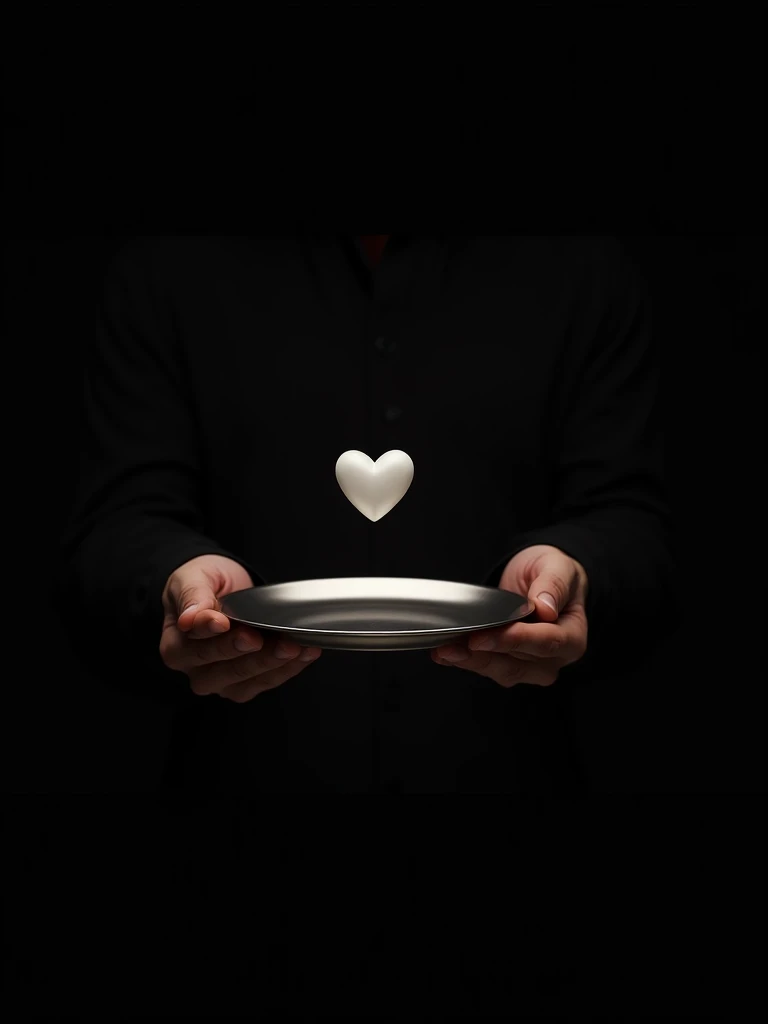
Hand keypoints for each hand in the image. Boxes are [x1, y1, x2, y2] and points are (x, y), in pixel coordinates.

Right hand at [159, 554, 321, 702]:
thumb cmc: (202, 585)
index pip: (193, 644)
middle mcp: (194, 669)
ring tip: (294, 646)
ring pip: (245, 681)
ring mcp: (219, 680)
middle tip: (263, 638)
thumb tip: (192, 618)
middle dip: (247, 655)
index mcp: (175, 645)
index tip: (223, 623)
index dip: (209, 633)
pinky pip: (265, 682)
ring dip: (273, 665)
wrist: (220, 588)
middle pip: (220, 670)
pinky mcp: (243, 684)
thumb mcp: (192, 578)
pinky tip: (304, 652)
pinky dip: (288, 669)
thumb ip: (193, 596)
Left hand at [432, 544, 588, 687]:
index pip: (546, 643)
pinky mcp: (510, 665)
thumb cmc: (553, 573)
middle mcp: (554, 658)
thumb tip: (545, 607)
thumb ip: (553, 585)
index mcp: (573, 636)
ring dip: (470, 662)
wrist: (540, 578)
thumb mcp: (557, 567)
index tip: (486, 636)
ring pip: (500, 671)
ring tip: (446, 649)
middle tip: (458, 644)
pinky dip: (466, 660)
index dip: (515, 640)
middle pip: (519, 664)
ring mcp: (532, 666)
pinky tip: (446, 652)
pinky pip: (488, 667)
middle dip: (485, 655)